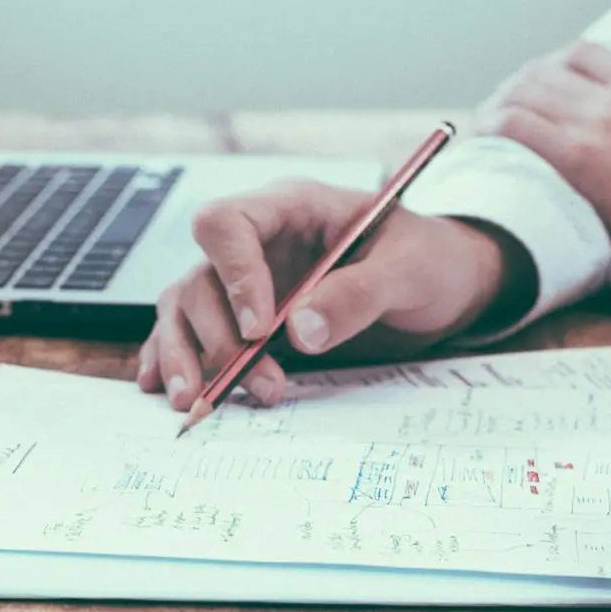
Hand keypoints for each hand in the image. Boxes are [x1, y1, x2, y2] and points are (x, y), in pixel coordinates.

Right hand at [138, 181, 532, 408]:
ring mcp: (247, 281)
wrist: (445, 284)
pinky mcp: (246, 319)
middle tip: (260, 383)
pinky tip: (165, 390)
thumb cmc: (430, 260)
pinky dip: (174, 360)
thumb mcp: (410, 270)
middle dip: (218, 337)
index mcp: (291, 208)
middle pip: (200, 278)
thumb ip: (358, 294)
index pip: (227, 224)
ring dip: (187, 356)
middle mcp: (258, 243)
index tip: (259, 329)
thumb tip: (300, 331)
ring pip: (185, 309)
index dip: (233, 276)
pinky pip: (192, 333)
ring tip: (200, 403)